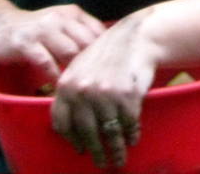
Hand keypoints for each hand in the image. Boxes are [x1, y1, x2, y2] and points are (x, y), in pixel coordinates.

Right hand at [0, 4, 104, 83]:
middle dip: (94, 64)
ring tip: (81, 87)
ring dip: (76, 71)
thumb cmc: (36, 30)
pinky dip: (55, 76)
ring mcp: (42, 30)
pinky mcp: (26, 44)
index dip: (107, 51)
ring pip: (69, 51)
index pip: (99, 31)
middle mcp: (60, 19)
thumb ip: (82, 34)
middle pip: (87, 42)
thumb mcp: (62, 24)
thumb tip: (108, 53)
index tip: (111, 69)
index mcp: (73, 13)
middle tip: (98, 83)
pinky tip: (59, 86)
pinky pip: (46, 62)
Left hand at [50, 15, 162, 169]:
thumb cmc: (108, 52)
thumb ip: (70, 91)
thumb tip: (66, 123)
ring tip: (118, 161)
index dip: (71, 139)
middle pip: (86, 132)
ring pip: (109, 132)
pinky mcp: (127, 96)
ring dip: (115, 150)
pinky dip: (132, 134)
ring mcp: (105, 95)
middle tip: (101, 162)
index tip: (80, 148)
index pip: (62, 123)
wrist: (137, 37)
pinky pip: (129, 123)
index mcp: (66, 85)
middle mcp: (83, 92)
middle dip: (95, 151)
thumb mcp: (80, 66)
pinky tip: (132, 139)